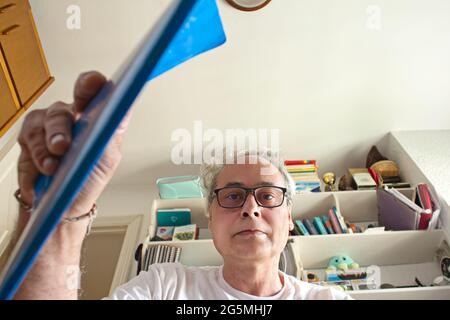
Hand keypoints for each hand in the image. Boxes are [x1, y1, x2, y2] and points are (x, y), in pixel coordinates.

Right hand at [17, 71, 132, 216]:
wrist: (67, 204)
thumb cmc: (89, 176)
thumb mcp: (108, 156)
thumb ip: (114, 129)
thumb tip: (124, 107)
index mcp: (91, 115)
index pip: (91, 89)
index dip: (90, 83)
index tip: (93, 83)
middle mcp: (68, 116)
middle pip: (60, 110)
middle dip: (58, 129)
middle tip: (61, 147)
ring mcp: (46, 127)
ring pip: (38, 125)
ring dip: (43, 150)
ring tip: (51, 168)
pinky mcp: (29, 141)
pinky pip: (25, 144)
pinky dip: (33, 163)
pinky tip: (43, 174)